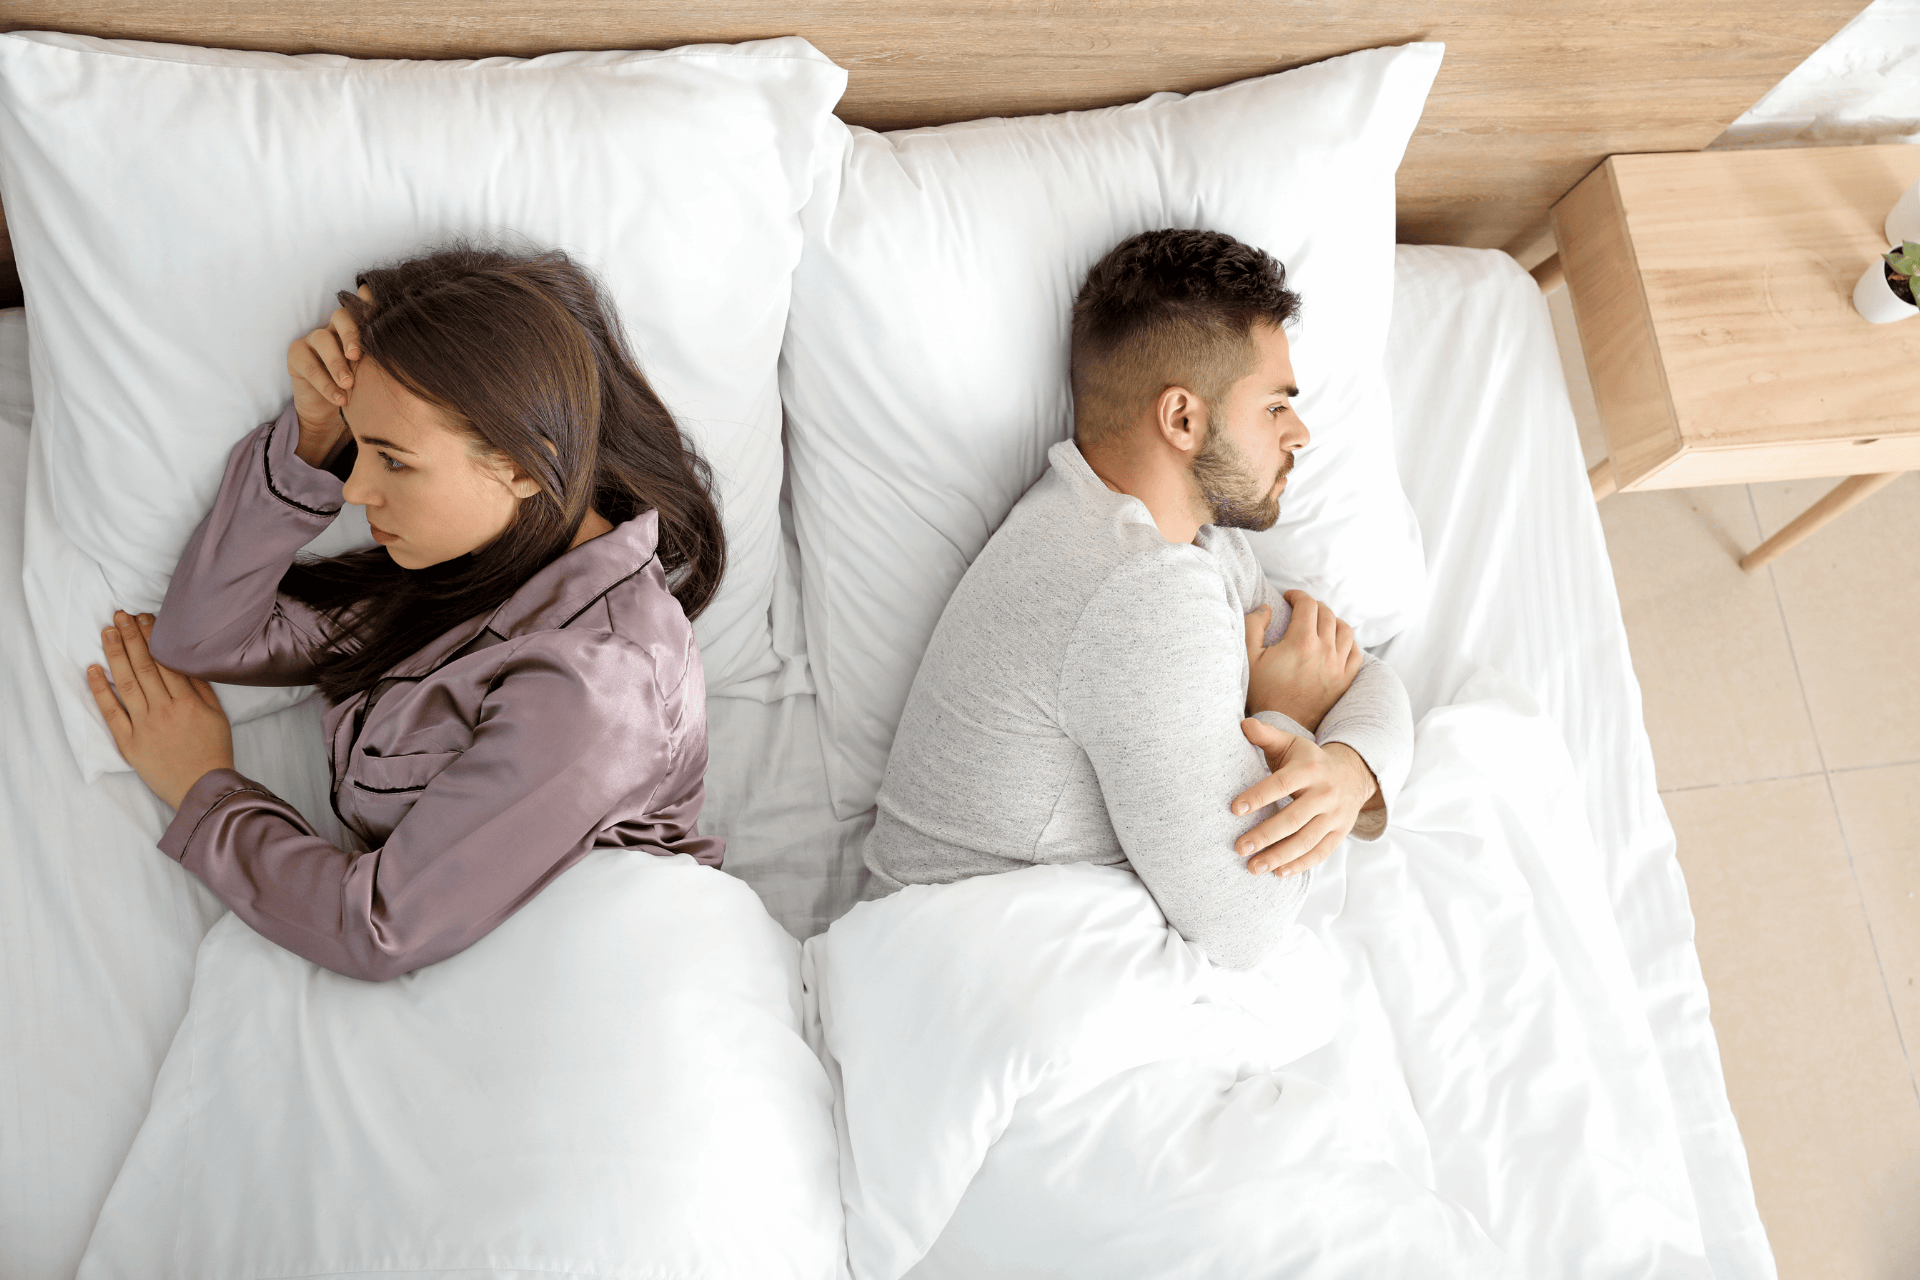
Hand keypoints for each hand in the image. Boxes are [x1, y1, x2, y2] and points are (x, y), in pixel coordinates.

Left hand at [87, 610, 233, 808]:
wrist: (203, 787)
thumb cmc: (213, 751)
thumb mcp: (217, 715)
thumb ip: (201, 688)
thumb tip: (184, 662)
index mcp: (188, 701)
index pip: (166, 661)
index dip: (153, 637)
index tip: (144, 618)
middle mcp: (164, 709)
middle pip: (144, 665)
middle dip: (130, 637)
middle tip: (120, 615)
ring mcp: (143, 725)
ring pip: (126, 682)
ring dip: (115, 654)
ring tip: (107, 632)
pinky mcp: (128, 742)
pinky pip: (111, 712)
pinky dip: (100, 690)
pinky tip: (93, 670)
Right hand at [286, 283, 373, 466]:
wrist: (332, 411)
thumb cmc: (362, 388)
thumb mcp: (379, 374)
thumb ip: (391, 359)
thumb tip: (419, 355)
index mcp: (359, 327)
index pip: (364, 308)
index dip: (371, 305)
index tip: (384, 314)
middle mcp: (335, 327)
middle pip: (341, 317)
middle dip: (351, 335)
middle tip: (358, 356)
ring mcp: (314, 338)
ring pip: (323, 340)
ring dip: (337, 364)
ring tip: (349, 384)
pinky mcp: (297, 354)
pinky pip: (309, 365)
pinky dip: (325, 383)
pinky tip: (340, 398)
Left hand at [1229, 717, 1377, 877]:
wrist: (1352, 773)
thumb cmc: (1308, 760)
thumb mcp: (1290, 743)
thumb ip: (1266, 735)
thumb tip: (1243, 724)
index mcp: (1310, 769)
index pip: (1282, 784)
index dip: (1258, 796)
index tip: (1234, 810)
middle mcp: (1325, 793)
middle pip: (1294, 818)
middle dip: (1265, 835)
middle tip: (1239, 847)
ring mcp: (1335, 815)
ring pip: (1307, 840)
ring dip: (1279, 856)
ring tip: (1253, 867)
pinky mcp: (1340, 832)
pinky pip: (1321, 852)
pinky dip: (1301, 865)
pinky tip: (1279, 872)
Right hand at [1244, 590, 1361, 731]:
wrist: (1280, 725)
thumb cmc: (1261, 692)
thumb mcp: (1249, 657)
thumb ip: (1254, 626)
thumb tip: (1267, 608)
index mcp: (1301, 642)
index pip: (1307, 604)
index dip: (1297, 596)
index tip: (1289, 597)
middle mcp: (1325, 651)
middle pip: (1327, 614)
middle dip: (1313, 606)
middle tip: (1302, 609)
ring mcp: (1338, 666)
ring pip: (1345, 630)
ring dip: (1333, 620)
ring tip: (1321, 623)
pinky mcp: (1345, 680)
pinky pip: (1356, 653)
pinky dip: (1348, 642)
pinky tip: (1337, 643)